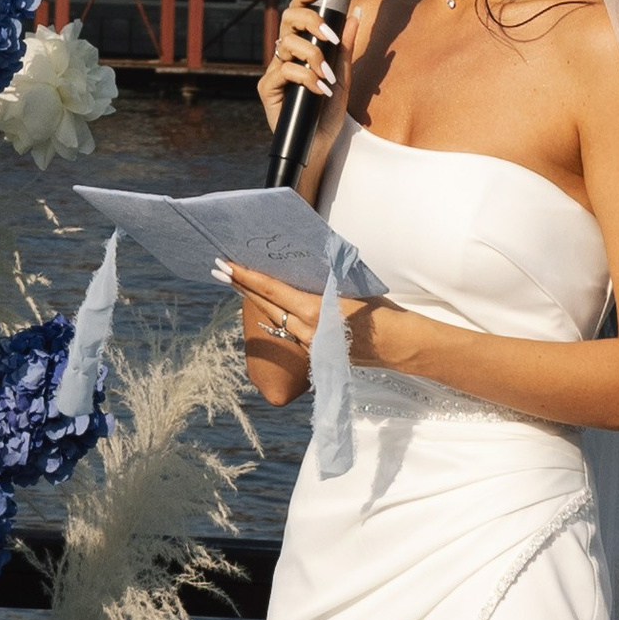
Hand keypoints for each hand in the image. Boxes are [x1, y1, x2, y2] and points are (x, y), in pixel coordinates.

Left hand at [211, 256, 399, 401]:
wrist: (400, 345)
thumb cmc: (379, 309)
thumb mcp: (348, 287)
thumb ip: (319, 282)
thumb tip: (293, 267)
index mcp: (315, 311)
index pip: (271, 290)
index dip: (245, 277)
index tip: (225, 265)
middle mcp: (307, 331)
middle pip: (265, 305)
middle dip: (240, 286)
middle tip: (218, 269)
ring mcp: (309, 346)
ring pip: (275, 319)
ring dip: (256, 301)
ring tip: (236, 282)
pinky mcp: (315, 355)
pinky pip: (290, 330)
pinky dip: (277, 315)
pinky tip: (267, 304)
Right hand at [255, 0, 341, 132]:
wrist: (319, 144)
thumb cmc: (328, 112)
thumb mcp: (342, 75)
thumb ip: (345, 46)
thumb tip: (355, 15)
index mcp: (301, 46)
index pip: (297, 12)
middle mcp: (284, 55)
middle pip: (288, 19)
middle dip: (311, 21)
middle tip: (329, 37)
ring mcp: (274, 70)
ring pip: (287, 44)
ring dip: (314, 57)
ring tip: (328, 77)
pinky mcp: (267, 88)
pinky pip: (285, 70)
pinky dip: (306, 78)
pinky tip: (320, 90)